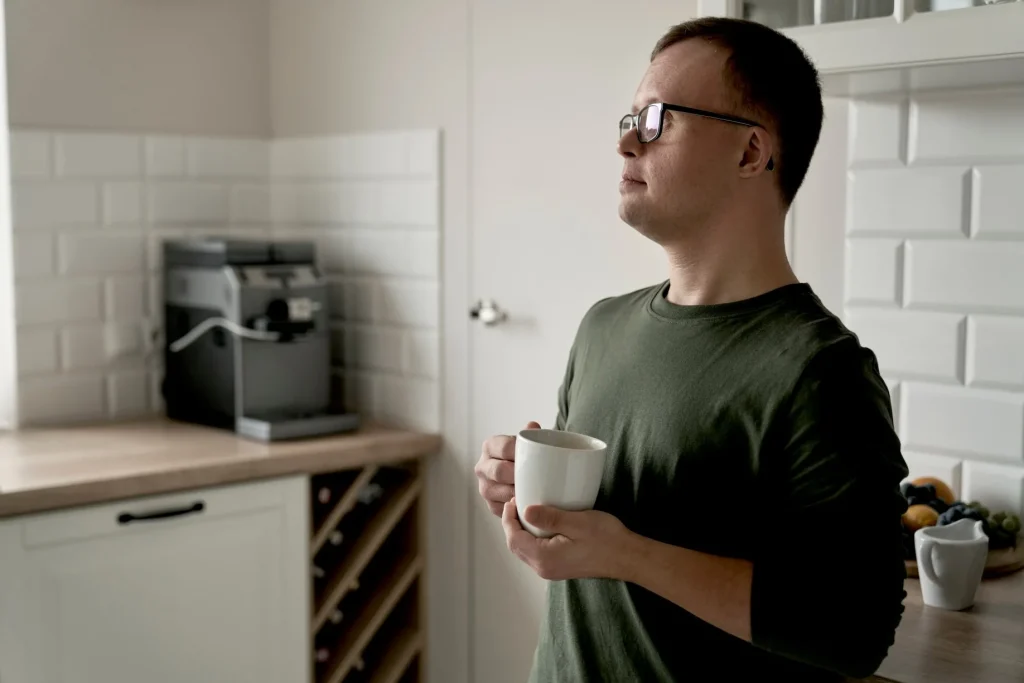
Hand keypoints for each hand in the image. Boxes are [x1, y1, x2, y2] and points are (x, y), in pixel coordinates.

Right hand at [475, 421, 539, 515]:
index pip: (504, 447)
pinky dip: (515, 508)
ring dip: (517, 494)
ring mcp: (484, 487)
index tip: (537, 457)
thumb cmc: (527, 455)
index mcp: (490, 446)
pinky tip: (527, 505)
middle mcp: (482, 466)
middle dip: (518, 475)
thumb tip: (532, 426)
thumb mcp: (529, 442)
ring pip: (499, 492)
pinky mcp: (491, 505)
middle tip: (537, 478)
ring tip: (534, 493)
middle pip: (499, 471)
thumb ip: (532, 434)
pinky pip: (502, 509)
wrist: (523, 473)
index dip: (520, 453)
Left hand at [502, 498, 632, 581]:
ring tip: (527, 510)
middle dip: (512, 524)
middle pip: (516, 546)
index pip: (514, 539)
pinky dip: (532, 537)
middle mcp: (544, 568)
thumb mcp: (577, 522)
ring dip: (521, 531)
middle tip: (518, 502)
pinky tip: (541, 524)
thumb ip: (550, 517)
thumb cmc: (606, 539)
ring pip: (525, 550)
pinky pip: (536, 552)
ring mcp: (551, 570)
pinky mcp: (559, 567)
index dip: (509, 518)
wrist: (627, 558)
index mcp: (544, 558)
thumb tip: (525, 510)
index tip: (513, 499)